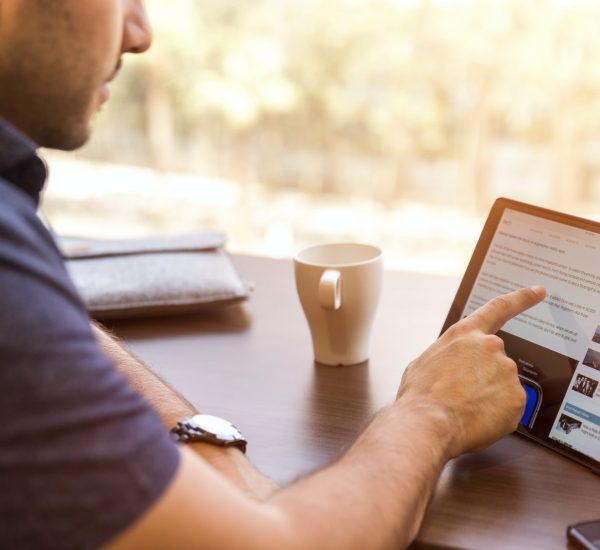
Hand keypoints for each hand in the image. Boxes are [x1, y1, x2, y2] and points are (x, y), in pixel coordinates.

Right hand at [396, 286, 545, 457]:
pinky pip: (510, 407)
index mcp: (465, 334)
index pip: (499, 308)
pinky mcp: (517, 397)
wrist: (427, 423)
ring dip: (489, 396)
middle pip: (496, 362)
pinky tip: (476, 418)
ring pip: (503, 386)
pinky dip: (497, 414)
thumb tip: (453, 367)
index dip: (522, 298)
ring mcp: (506, 371)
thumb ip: (449, 356)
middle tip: (462, 395)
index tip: (539, 291)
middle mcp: (490, 346)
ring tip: (464, 408)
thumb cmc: (420, 395)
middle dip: (483, 378)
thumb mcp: (425, 362)